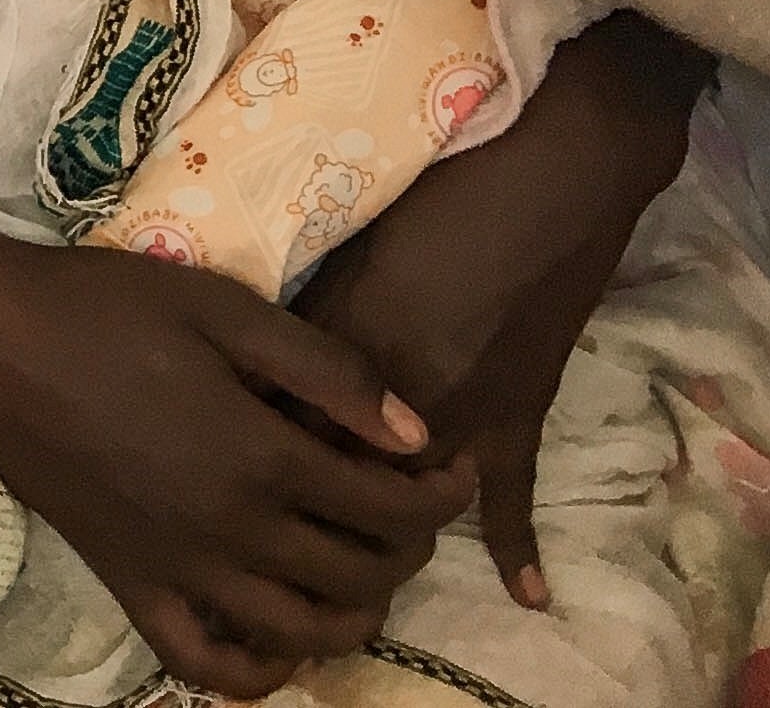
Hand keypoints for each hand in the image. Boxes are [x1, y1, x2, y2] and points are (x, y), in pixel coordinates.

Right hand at [0, 237, 468, 697]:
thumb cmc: (103, 307)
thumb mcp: (224, 309)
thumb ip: (327, 372)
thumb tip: (416, 432)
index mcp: (261, 457)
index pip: (393, 506)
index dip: (444, 492)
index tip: (450, 462)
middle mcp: (230, 531)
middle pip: (362, 576)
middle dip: (410, 546)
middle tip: (405, 500)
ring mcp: (177, 568)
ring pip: (302, 634)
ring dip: (355, 612)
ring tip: (357, 562)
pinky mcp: (127, 583)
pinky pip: (203, 661)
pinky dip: (255, 670)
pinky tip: (276, 634)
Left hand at [300, 13, 704, 607]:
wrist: (555, 170)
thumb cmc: (442, 186)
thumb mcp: (350, 246)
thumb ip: (309, 318)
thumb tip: (261, 368)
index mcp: (355, 346)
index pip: (285, 423)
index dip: (248, 449)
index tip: (214, 467)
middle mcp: (410, 395)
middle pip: (342, 473)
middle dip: (304, 501)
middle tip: (268, 526)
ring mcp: (471, 410)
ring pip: (413, 497)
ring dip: (383, 528)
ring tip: (347, 568)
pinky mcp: (525, 412)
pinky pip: (517, 491)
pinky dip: (516, 544)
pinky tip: (527, 599)